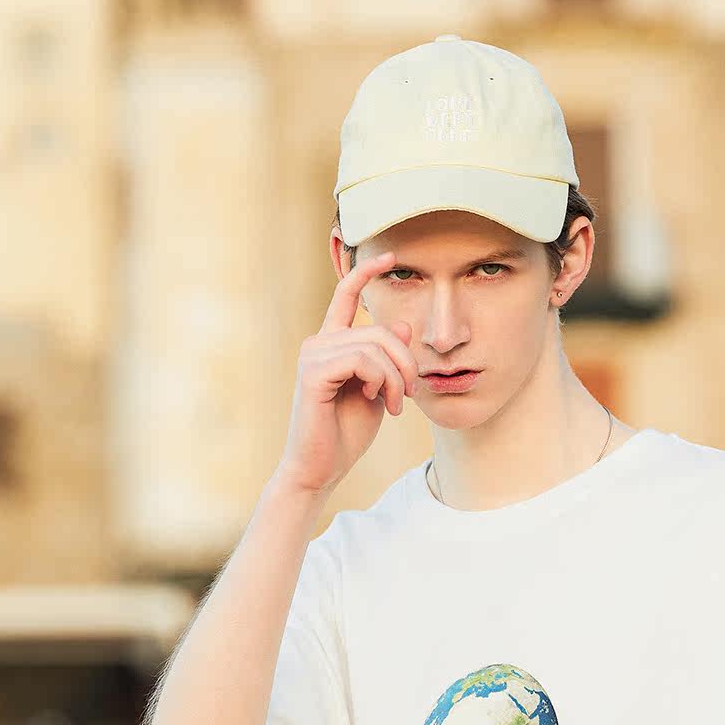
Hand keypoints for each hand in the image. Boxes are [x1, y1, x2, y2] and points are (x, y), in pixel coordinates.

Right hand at [274, 249, 417, 494]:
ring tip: (395, 405)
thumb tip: (403, 324)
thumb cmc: (346, 433)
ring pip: (375, 346)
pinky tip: (375, 400)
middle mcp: (319, 343)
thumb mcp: (378, 390)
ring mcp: (312, 355)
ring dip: (397, 378)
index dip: (366, 271)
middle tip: (411, 395)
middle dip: (407, 362)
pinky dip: (380, 381)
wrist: (321, 468)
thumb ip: (388, 358)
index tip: (391, 255)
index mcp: (332, 344)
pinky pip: (363, 361)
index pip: (346, 295)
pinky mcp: (313, 373)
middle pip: (381, 330)